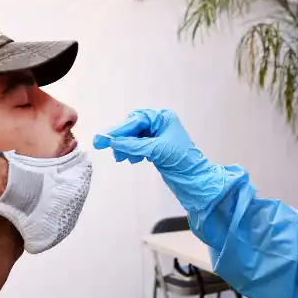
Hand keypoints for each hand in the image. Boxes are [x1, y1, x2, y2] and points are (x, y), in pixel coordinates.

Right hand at [93, 109, 226, 211]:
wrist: (195, 180)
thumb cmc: (181, 161)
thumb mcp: (156, 150)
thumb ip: (133, 145)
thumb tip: (112, 141)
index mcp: (164, 118)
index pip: (136, 120)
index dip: (118, 130)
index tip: (102, 138)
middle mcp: (160, 124)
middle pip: (133, 127)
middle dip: (121, 138)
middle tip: (105, 147)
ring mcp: (158, 136)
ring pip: (134, 138)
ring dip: (125, 147)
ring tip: (120, 158)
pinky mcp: (157, 148)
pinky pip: (138, 146)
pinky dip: (132, 152)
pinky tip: (132, 160)